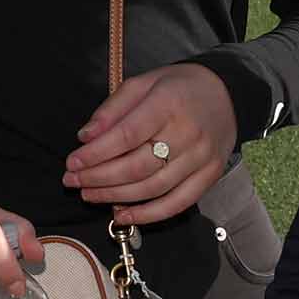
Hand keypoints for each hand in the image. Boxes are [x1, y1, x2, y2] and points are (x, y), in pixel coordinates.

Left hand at [63, 63, 236, 225]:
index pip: (127, 136)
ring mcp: (201, 158)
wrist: (227, 94)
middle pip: (137, 166)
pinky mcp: (210, 175)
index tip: (72, 162)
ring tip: (90, 194)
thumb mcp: (143, 83)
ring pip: (153, 188)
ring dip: (116, 197)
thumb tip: (86, 137)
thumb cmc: (178, 87)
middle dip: (99, 177)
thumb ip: (113, 108)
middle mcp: (188, 133)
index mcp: (168, 104)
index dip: (96, 153)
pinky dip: (148, 215)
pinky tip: (123, 215)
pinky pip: (178, 203)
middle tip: (72, 181)